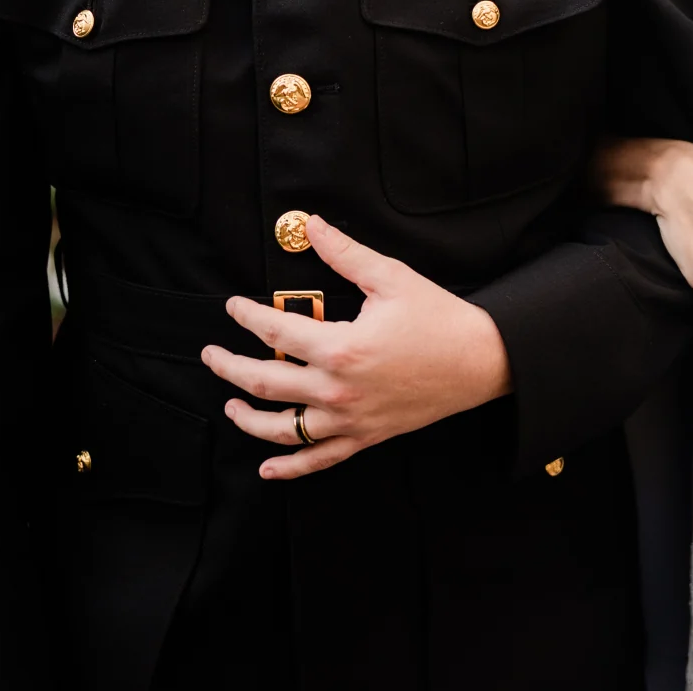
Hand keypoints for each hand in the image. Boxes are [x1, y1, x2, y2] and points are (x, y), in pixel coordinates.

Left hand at [200, 215, 511, 479]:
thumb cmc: (439, 318)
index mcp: (341, 348)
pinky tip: (267, 467)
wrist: (482, 361)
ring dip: (247, 419)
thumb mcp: (391, 278)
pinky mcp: (366, 436)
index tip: (233, 306)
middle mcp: (338, 390)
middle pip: (264, 385)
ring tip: (230, 404)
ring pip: (282, 429)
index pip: (275, 333)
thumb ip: (346, 253)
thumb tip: (310, 225)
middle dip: (229, 368)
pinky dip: (289, 467)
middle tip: (210, 355)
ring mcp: (350, 419)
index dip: (246, 317)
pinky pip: (319, 459)